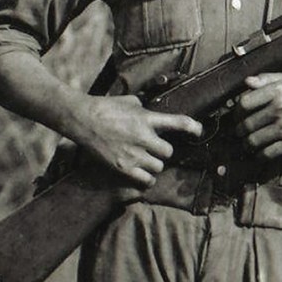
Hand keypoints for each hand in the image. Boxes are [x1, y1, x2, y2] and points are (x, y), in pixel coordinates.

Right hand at [75, 95, 202, 187]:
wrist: (83, 120)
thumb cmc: (105, 107)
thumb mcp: (130, 101)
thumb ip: (145, 110)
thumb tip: (152, 112)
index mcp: (146, 118)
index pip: (178, 122)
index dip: (192, 127)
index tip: (199, 131)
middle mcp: (143, 137)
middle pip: (168, 152)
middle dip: (163, 151)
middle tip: (154, 148)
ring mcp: (133, 154)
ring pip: (158, 167)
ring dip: (154, 164)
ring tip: (144, 159)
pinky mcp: (123, 167)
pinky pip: (146, 180)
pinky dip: (146, 178)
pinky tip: (141, 172)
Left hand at [234, 73, 281, 157]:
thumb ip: (265, 78)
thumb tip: (246, 81)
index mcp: (277, 90)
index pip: (244, 103)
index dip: (237, 112)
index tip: (238, 116)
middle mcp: (280, 107)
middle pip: (246, 124)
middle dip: (240, 130)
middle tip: (240, 132)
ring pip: (253, 140)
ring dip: (247, 144)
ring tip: (247, 143)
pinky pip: (267, 153)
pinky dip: (260, 155)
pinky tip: (260, 152)